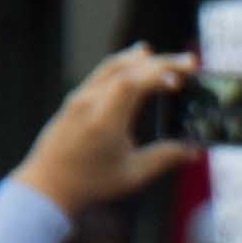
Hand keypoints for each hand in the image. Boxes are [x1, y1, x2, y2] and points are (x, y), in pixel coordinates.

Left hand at [11, 46, 200, 213]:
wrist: (47, 186)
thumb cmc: (90, 184)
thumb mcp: (132, 175)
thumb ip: (164, 158)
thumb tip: (194, 150)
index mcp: (103, 121)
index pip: (130, 84)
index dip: (156, 76)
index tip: (179, 79)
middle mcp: (88, 104)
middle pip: (126, 69)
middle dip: (160, 63)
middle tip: (189, 63)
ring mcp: (78, 99)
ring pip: (111, 67)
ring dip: (139, 59)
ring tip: (161, 56)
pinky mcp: (74, 101)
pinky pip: (101, 74)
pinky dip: (123, 65)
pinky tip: (135, 63)